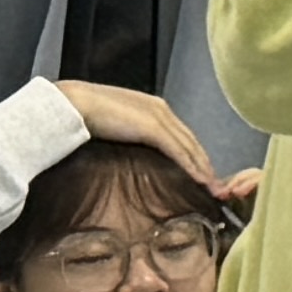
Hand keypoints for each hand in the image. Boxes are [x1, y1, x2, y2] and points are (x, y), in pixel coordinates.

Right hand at [44, 83, 220, 191]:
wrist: (73, 104)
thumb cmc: (85, 115)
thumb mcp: (116, 124)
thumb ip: (129, 133)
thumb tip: (130, 149)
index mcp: (154, 107)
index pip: (181, 134)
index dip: (194, 154)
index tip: (203, 172)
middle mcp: (162, 110)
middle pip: (191, 141)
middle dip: (205, 164)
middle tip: (217, 185)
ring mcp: (160, 117)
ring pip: (190, 147)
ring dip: (204, 169)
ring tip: (214, 188)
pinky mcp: (153, 128)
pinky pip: (179, 151)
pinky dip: (192, 167)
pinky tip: (201, 181)